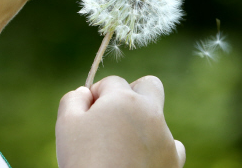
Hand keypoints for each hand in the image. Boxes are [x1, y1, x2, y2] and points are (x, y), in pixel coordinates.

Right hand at [56, 75, 185, 167]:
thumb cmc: (85, 162)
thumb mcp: (66, 126)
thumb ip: (73, 100)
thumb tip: (85, 93)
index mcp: (124, 99)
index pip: (111, 82)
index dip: (96, 95)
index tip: (86, 115)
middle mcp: (150, 113)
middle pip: (149, 85)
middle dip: (132, 92)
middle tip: (114, 115)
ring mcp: (166, 137)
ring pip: (158, 118)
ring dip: (143, 125)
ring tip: (122, 148)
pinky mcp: (174, 160)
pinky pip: (172, 146)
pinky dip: (157, 150)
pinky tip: (140, 161)